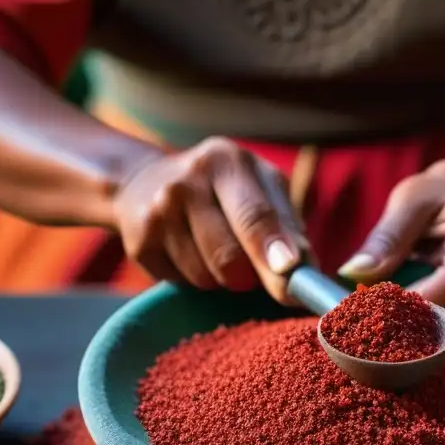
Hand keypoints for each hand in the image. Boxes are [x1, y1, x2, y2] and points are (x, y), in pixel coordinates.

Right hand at [112, 137, 306, 302]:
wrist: (145, 182)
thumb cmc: (223, 192)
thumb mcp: (261, 190)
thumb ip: (288, 227)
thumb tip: (306, 270)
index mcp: (228, 161)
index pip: (256, 214)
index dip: (273, 248)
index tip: (289, 271)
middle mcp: (188, 180)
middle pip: (229, 255)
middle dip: (250, 278)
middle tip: (252, 274)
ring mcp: (159, 210)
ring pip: (207, 277)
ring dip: (221, 279)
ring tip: (215, 250)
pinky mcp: (138, 240)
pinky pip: (182, 283)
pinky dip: (194, 279)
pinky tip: (188, 252)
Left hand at [337, 163, 444, 320]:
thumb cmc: (434, 195)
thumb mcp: (408, 202)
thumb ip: (387, 237)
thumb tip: (355, 273)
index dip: (412, 303)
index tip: (370, 311)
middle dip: (404, 321)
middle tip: (359, 320)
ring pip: (444, 328)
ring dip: (406, 327)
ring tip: (369, 317)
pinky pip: (440, 326)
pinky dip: (412, 325)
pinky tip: (387, 317)